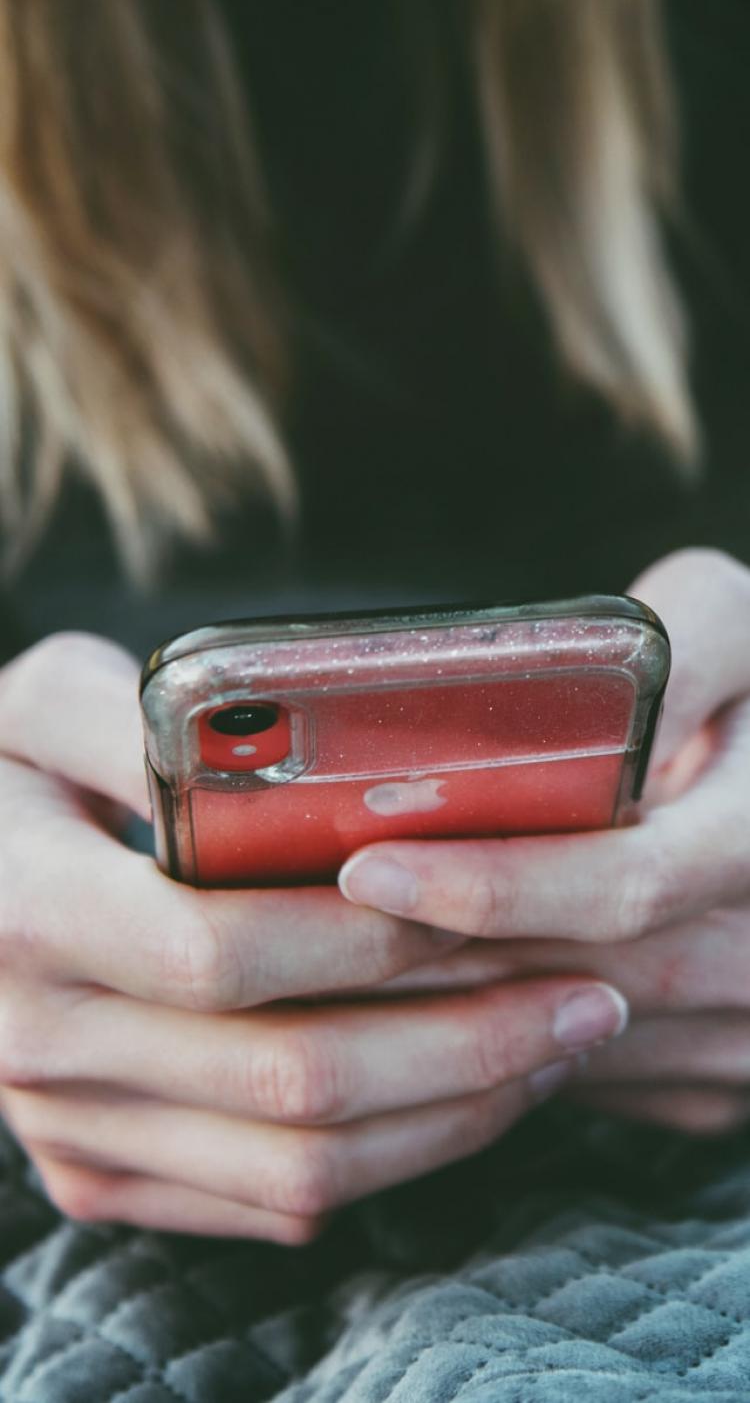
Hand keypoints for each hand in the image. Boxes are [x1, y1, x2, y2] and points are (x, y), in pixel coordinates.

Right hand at [0, 634, 626, 1241]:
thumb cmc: (4, 779)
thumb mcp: (42, 703)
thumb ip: (137, 709)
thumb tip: (264, 734)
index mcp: (26, 912)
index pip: (225, 951)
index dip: (371, 940)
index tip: (492, 908)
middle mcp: (39, 1042)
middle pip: (288, 1078)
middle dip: (461, 1040)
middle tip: (581, 995)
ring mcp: (69, 1128)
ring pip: (297, 1166)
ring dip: (450, 1114)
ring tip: (549, 1049)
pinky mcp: (100, 1176)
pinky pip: (270, 1204)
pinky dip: (391, 1162)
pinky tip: (461, 1093)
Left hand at [338, 550, 749, 1135]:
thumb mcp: (738, 627)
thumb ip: (667, 643)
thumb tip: (550, 691)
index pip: (621, 884)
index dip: (492, 884)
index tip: (370, 865)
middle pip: (564, 980)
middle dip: (424, 962)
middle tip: (299, 923)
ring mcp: (736, 1036)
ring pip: (560, 1042)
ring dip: (444, 1010)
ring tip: (322, 958)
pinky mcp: (709, 1082)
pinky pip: (580, 1074)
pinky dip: (498, 1045)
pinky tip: (415, 996)